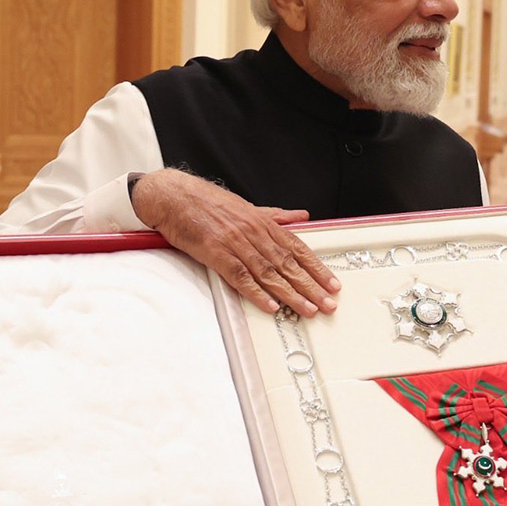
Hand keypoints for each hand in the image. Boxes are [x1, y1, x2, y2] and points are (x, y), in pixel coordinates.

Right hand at [131, 169, 339, 316]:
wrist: (174, 196)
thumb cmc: (208, 202)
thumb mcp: (247, 206)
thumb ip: (276, 215)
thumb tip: (302, 216)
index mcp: (263, 223)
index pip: (298, 249)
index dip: (317, 268)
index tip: (332, 284)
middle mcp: (254, 233)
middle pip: (288, 264)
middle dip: (311, 286)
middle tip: (328, 304)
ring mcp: (235, 244)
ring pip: (269, 273)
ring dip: (291, 294)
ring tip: (308, 309)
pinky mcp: (216, 254)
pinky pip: (240, 277)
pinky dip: (256, 293)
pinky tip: (271, 306)